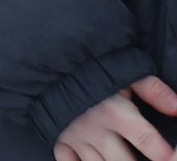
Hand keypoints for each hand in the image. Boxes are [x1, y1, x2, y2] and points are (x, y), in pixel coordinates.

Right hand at [55, 76, 176, 160]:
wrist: (47, 61)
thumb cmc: (90, 66)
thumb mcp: (125, 71)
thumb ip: (153, 90)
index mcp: (116, 113)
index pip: (148, 142)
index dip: (166, 155)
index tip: (171, 157)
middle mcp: (96, 130)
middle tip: (142, 160)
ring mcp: (76, 137)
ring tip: (120, 158)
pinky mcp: (58, 138)